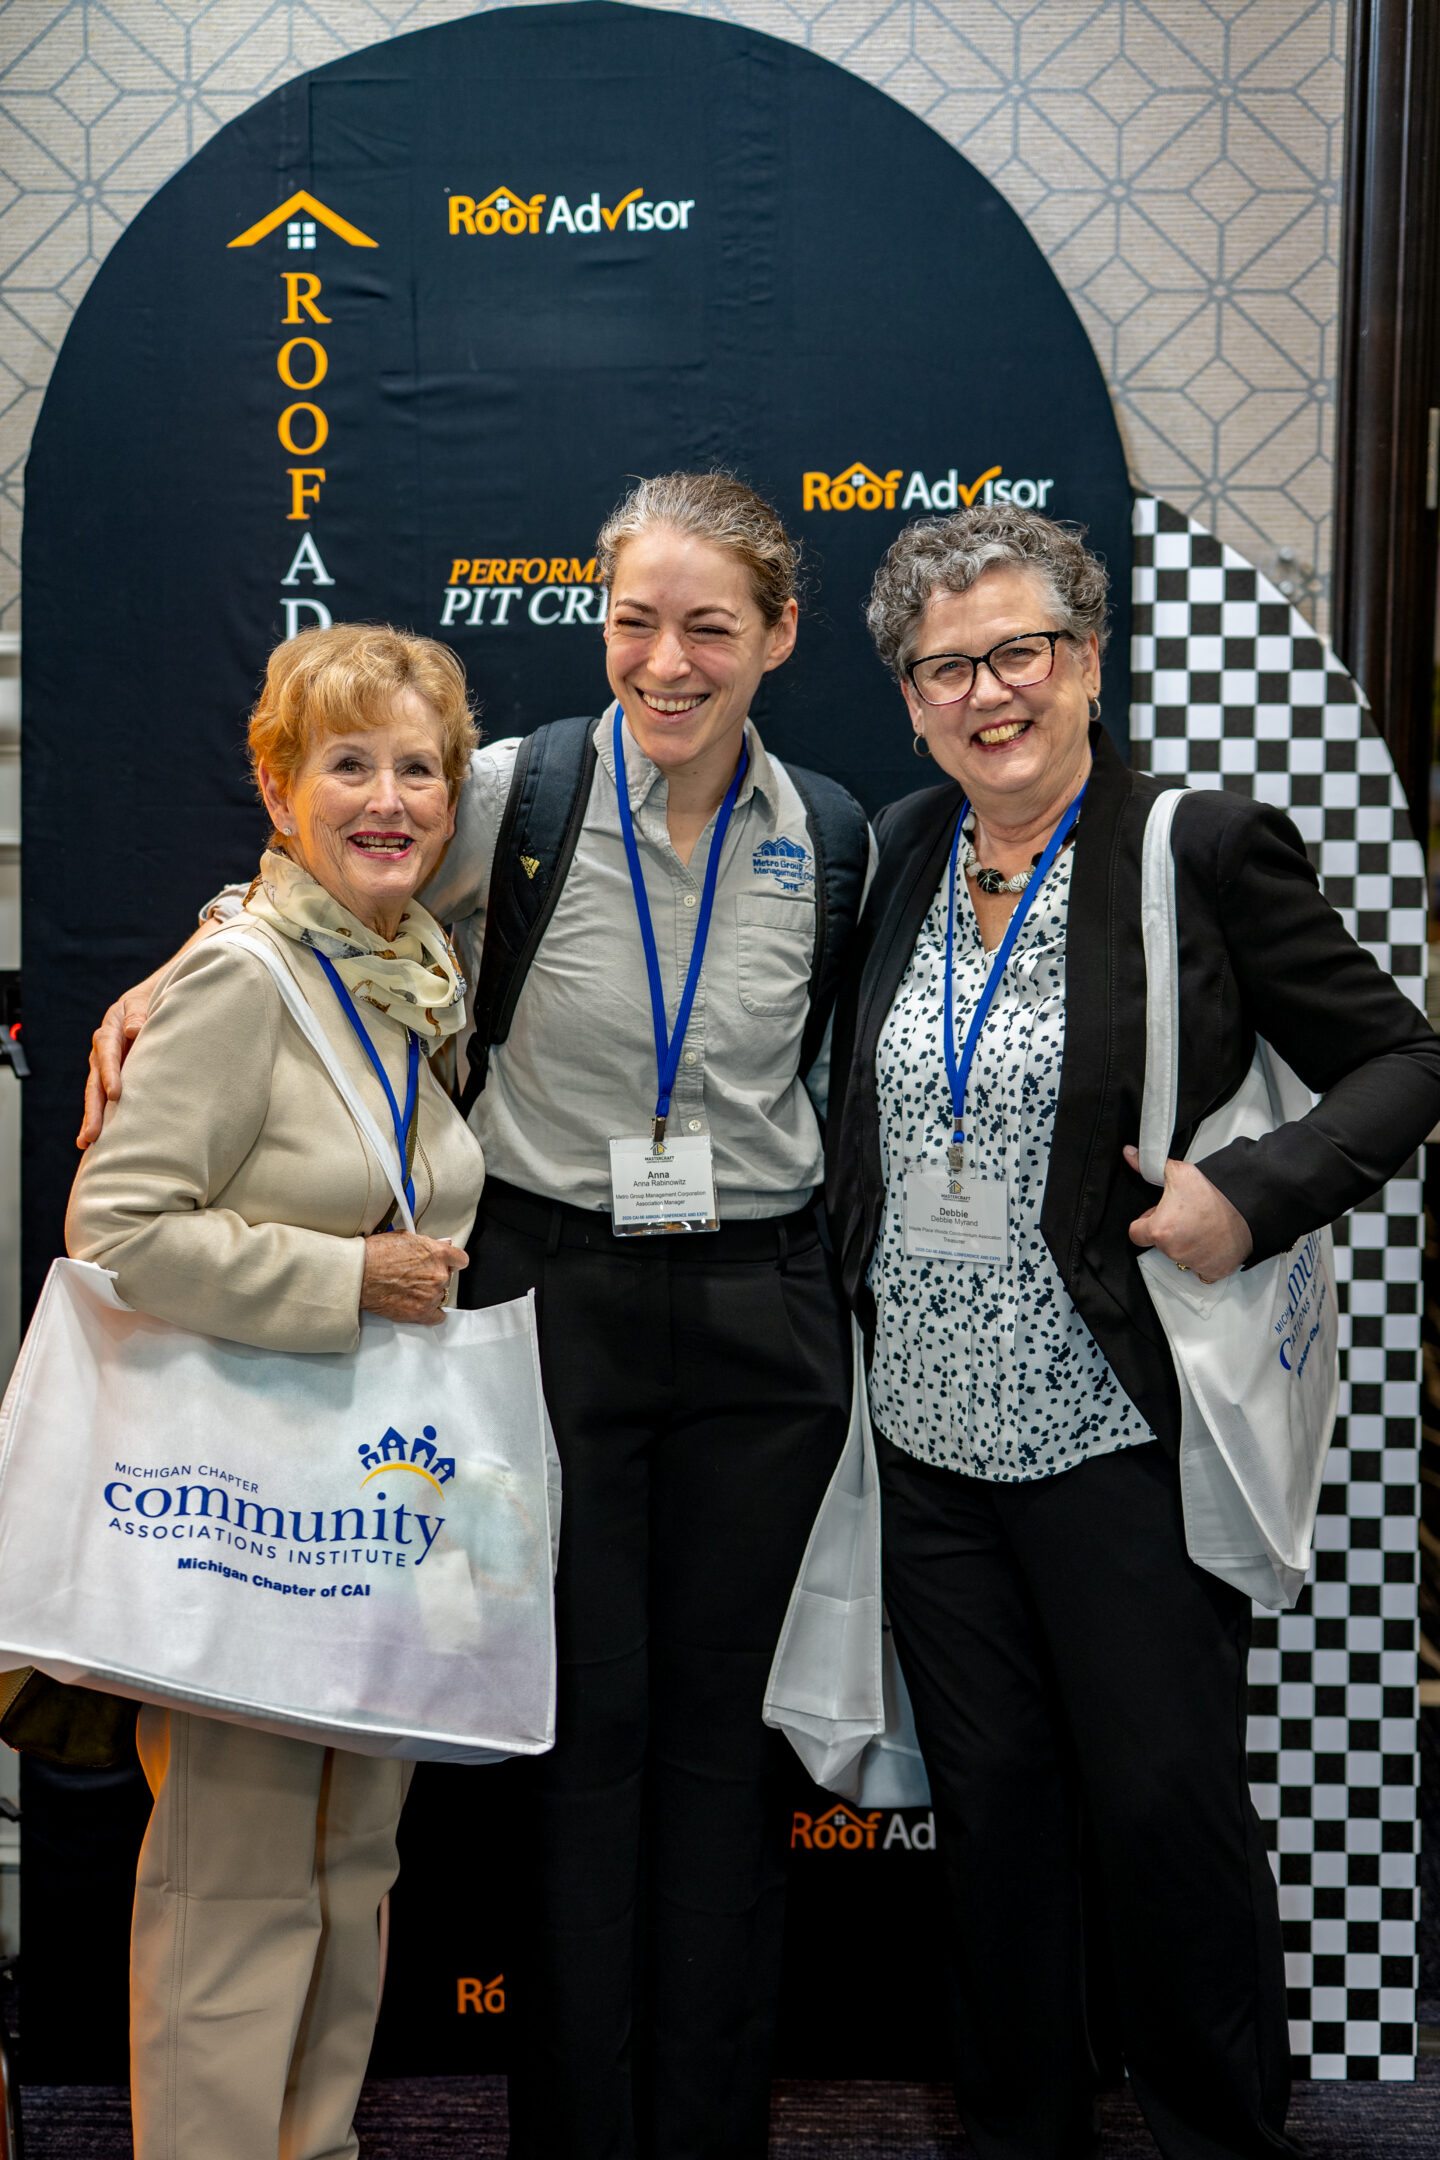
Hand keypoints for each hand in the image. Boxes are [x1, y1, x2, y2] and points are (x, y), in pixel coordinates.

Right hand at [77, 972, 164, 1147]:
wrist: (146, 1002)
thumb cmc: (147, 1002)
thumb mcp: (142, 1001)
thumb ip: (138, 1014)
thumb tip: (134, 1029)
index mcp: (110, 1032)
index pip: (108, 1054)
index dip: (110, 1074)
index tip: (116, 1094)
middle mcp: (103, 1052)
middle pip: (94, 1082)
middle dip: (94, 1108)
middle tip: (92, 1133)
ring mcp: (104, 1067)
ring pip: (94, 1094)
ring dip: (92, 1118)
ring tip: (87, 1142)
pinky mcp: (111, 1077)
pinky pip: (103, 1098)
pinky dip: (100, 1116)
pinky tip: (96, 1139)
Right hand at [359, 1234, 467, 1324]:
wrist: (359, 1274)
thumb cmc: (375, 1254)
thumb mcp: (405, 1238)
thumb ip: (427, 1245)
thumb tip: (440, 1246)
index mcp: (438, 1254)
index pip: (460, 1260)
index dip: (451, 1262)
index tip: (447, 1264)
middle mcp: (439, 1275)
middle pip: (448, 1278)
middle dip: (434, 1276)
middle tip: (417, 1275)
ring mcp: (432, 1295)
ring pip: (440, 1296)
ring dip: (429, 1293)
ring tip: (409, 1288)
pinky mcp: (421, 1313)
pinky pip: (437, 1317)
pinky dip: (431, 1314)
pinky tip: (422, 1306)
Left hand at [1124, 1145, 1252, 1282]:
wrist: (1248, 1210)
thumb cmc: (1215, 1195)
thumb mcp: (1179, 1173)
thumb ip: (1150, 1165)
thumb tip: (1130, 1154)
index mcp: (1159, 1230)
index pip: (1136, 1233)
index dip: (1145, 1221)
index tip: (1157, 1215)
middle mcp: (1173, 1251)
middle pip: (1158, 1243)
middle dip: (1168, 1230)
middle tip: (1185, 1216)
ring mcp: (1192, 1264)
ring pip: (1179, 1255)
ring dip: (1186, 1243)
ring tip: (1201, 1225)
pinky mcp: (1211, 1272)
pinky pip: (1200, 1267)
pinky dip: (1205, 1256)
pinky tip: (1211, 1240)